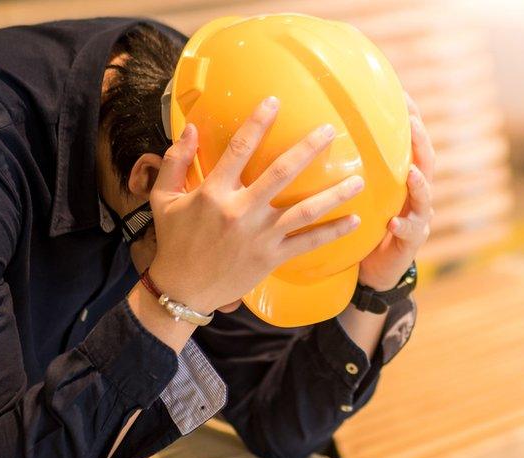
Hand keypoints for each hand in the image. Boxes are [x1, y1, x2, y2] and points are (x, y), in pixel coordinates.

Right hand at [146, 97, 365, 313]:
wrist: (182, 288)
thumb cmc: (174, 242)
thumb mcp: (164, 199)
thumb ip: (175, 161)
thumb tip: (191, 128)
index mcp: (214, 192)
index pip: (239, 150)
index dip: (258, 123)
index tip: (275, 102)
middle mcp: (241, 211)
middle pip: (281, 173)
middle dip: (308, 149)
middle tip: (330, 131)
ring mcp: (259, 235)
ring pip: (304, 210)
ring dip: (334, 195)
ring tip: (359, 180)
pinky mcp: (271, 257)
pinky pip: (307, 243)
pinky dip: (333, 232)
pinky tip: (355, 221)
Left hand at [357, 92, 434, 290]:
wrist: (374, 267)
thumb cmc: (363, 222)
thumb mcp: (359, 190)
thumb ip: (349, 165)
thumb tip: (320, 128)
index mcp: (402, 178)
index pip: (411, 142)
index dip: (411, 118)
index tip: (403, 93)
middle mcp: (416, 194)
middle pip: (426, 163)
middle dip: (422, 143)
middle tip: (413, 123)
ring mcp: (418, 217)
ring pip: (425, 197)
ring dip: (419, 184)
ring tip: (411, 173)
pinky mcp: (411, 242)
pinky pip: (410, 233)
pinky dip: (403, 226)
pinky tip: (394, 223)